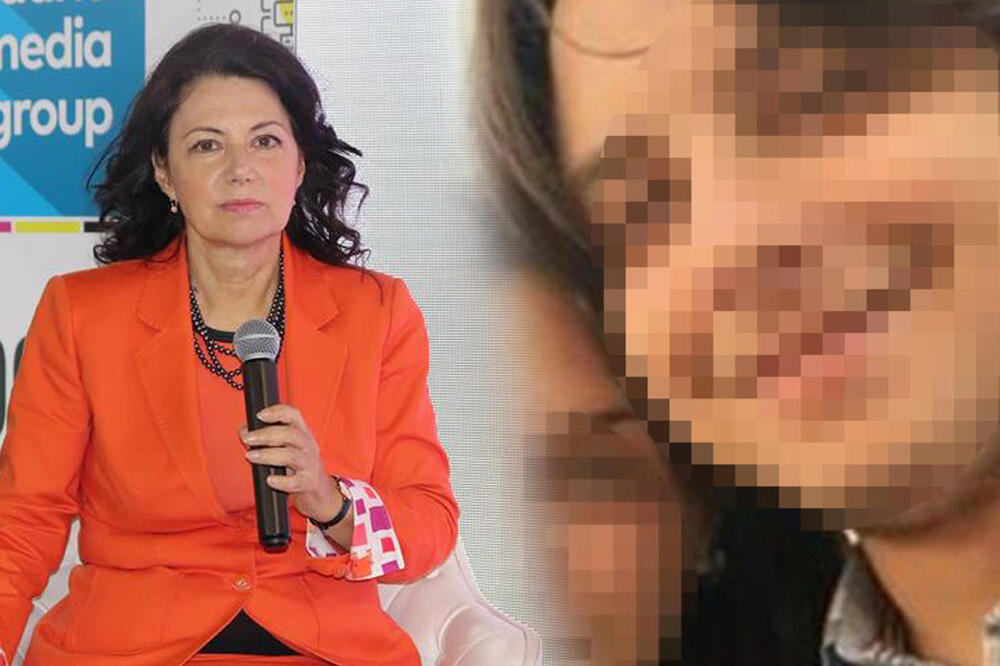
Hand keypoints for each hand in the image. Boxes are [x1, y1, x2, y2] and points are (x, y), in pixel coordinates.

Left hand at [239, 404, 344, 522]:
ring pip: (291, 456)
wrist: (320, 491)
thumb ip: (267, 438)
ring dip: (268, 454)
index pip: (293, 415)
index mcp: (303, 433)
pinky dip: (281, 481)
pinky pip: (295, 482)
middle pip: (291, 434)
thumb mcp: (288, 447)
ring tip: (250, 456)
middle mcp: (308, 446)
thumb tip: (244, 432)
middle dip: (266, 434)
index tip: (259, 415)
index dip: (277, 412)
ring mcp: (309, 464)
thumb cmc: (298, 466)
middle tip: (247, 438)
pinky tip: (269, 480)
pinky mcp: (307, 483)